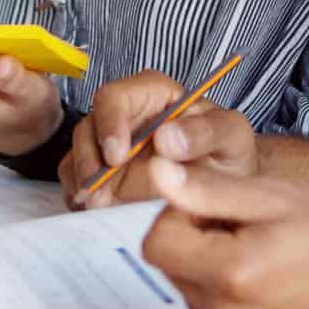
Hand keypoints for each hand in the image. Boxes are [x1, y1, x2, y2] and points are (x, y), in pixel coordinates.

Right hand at [61, 68, 258, 209]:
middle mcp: (124, 116)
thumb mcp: (231, 138)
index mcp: (152, 94)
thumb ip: (205, 133)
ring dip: (85, 184)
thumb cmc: (227, 155)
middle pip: (88, 129)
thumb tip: (165, 137)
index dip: (110, 123)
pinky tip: (98, 214)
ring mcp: (108, 146)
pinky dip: (82, 199)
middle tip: (101, 193)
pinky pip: (77, 183)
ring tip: (101, 208)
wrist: (225, 192)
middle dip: (90, 162)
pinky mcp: (101, 175)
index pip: (115, 97)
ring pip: (78, 157)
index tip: (117, 155)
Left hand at [140, 158, 308, 308]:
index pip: (155, 242)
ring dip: (215, 277)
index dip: (180, 219)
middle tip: (250, 237)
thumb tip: (157, 173)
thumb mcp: (274, 199)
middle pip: (175, 271)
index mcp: (230, 273)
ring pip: (195, 299)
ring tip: (267, 266)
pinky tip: (272, 296)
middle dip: (199, 247)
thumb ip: (208, 189)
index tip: (217, 214)